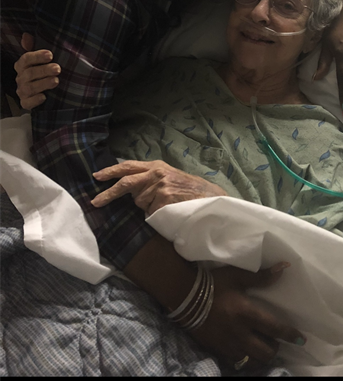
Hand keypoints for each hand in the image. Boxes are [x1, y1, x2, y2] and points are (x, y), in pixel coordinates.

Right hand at [14, 34, 60, 109]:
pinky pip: (27, 103)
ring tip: (55, 81)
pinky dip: (35, 100)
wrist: (47, 91)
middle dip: (44, 70)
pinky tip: (44, 97)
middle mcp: (20, 78)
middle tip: (58, 68)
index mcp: (22, 65)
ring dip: (43, 84)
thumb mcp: (43, 59)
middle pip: (29, 73)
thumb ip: (35, 46)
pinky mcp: (26, 103)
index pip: (26, 59)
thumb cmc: (44, 71)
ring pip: (29, 88)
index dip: (37, 56)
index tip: (50, 55)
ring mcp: (22, 91)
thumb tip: (26, 36)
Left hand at [91, 159, 226, 214]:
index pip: (128, 166)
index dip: (111, 171)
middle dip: (108, 194)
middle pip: (126, 183)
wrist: (208, 197)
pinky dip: (156, 215)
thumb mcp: (168, 177)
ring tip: (166, 204)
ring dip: (147, 207)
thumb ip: (149, 179)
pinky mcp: (164, 199)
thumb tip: (129, 191)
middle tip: (95, 202)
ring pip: (139, 202)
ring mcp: (160, 186)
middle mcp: (156, 173)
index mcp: (156, 166)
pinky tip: (169, 210)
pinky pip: (150, 212)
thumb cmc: (188, 190)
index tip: (97, 176)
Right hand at [187, 262, 306, 371]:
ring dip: (262, 356)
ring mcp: (229, 345)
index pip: (275, 329)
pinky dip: (247, 360)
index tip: (301, 339)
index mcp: (247, 314)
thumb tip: (284, 267)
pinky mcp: (219, 350)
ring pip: (254, 361)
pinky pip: (238, 363)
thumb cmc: (214, 284)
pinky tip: (247, 353)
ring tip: (263, 348)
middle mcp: (241, 333)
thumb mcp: (238, 276)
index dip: (291, 335)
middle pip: (267, 351)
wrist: (185, 297)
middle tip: (276, 340)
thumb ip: (262, 276)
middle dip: (276, 348)